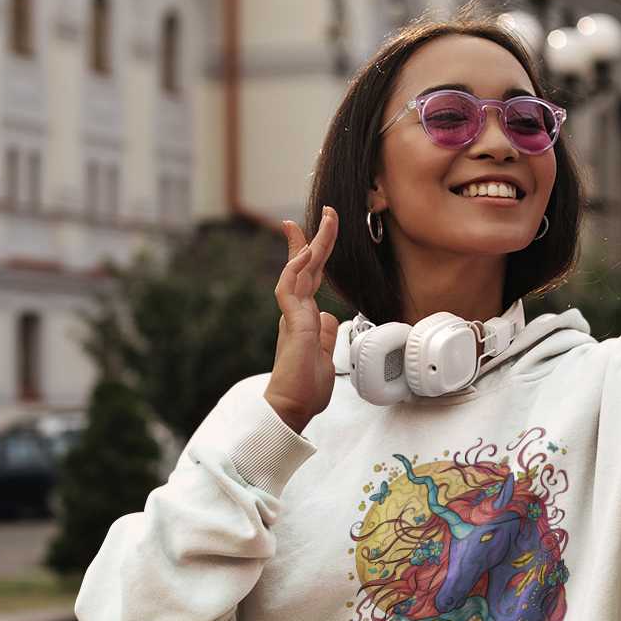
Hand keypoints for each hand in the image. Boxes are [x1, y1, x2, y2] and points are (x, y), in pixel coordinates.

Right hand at [263, 207, 340, 434]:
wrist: (291, 408)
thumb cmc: (305, 389)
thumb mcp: (324, 357)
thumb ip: (327, 334)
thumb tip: (330, 317)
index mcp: (305, 318)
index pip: (311, 278)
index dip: (315, 254)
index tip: (318, 231)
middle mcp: (297, 312)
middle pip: (306, 267)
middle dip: (316, 237)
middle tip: (327, 212)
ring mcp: (293, 316)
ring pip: (299, 271)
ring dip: (310, 243)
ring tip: (323, 220)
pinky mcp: (291, 325)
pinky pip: (290, 290)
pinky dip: (295, 270)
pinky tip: (304, 254)